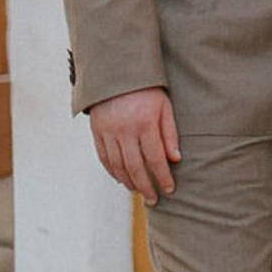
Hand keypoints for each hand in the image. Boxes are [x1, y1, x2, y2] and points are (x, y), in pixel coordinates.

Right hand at [87, 87, 180, 203]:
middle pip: (135, 167)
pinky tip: (122, 179)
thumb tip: (175, 160)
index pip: (155, 158)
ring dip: (129, 183)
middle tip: (154, 199)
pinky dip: (113, 172)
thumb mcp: (164, 106)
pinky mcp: (96, 131)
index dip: (163, 177)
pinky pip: (104, 158)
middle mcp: (124, 130)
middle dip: (146, 187)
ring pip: (118, 166)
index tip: (170, 189)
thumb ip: (169, 133)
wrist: (116, 71)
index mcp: (144, 123)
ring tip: (139, 192)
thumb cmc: (146, 89)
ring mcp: (108, 132)